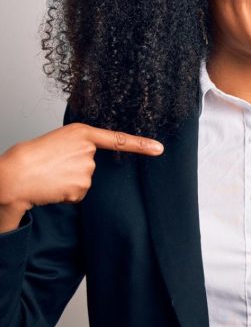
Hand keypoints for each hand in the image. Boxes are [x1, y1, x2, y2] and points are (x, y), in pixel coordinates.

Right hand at [0, 123, 163, 230]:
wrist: (14, 174)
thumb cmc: (32, 156)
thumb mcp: (59, 140)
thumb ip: (80, 146)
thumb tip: (89, 160)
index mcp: (83, 133)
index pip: (118, 139)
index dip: (141, 145)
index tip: (159, 149)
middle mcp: (89, 150)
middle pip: (92, 165)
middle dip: (75, 168)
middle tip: (54, 165)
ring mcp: (86, 169)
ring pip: (86, 180)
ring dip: (70, 181)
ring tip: (50, 175)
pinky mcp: (81, 187)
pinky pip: (79, 193)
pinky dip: (67, 193)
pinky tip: (53, 187)